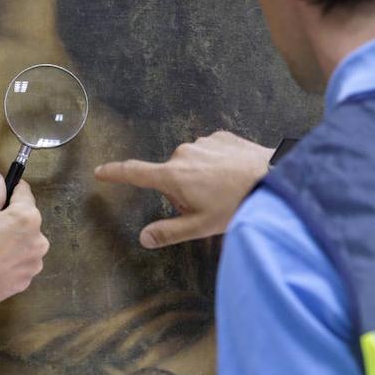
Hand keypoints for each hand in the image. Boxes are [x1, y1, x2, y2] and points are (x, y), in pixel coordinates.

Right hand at [0, 172, 49, 308]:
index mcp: (27, 217)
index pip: (23, 192)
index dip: (8, 189)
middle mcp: (38, 239)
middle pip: (25, 219)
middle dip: (9, 218)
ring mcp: (33, 262)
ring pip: (23, 241)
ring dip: (11, 239)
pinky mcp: (26, 279)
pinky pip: (20, 261)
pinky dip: (9, 258)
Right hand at [95, 131, 272, 248]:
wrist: (274, 177)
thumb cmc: (236, 204)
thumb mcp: (201, 227)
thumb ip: (169, 232)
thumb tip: (143, 238)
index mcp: (173, 175)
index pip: (135, 173)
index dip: (115, 173)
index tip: (100, 171)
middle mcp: (183, 153)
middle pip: (171, 175)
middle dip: (182, 190)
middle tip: (206, 207)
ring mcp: (203, 142)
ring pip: (192, 164)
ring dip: (201, 177)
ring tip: (226, 192)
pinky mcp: (221, 136)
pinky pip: (210, 153)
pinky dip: (217, 164)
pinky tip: (234, 176)